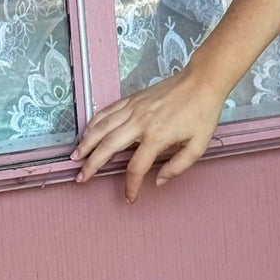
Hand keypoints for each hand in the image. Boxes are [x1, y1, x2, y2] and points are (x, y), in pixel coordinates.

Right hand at [69, 64, 229, 201]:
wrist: (201, 82)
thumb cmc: (203, 113)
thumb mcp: (198, 145)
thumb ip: (179, 166)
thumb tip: (158, 181)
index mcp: (157, 136)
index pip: (136, 167)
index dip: (130, 185)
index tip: (129, 197)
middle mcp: (140, 122)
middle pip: (108, 147)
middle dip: (92, 164)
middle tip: (81, 178)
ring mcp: (133, 109)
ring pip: (102, 128)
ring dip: (86, 143)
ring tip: (76, 157)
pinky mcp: (132, 99)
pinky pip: (107, 112)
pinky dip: (94, 122)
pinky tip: (87, 132)